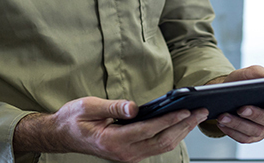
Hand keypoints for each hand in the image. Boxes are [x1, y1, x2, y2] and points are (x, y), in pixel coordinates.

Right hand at [14, 96, 207, 162]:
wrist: (63, 135)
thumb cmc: (74, 119)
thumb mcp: (89, 107)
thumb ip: (113, 107)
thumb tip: (134, 107)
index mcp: (113, 141)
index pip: (148, 130)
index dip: (169, 119)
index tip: (185, 110)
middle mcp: (124, 153)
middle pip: (162, 141)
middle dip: (184, 126)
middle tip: (201, 111)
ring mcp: (128, 156)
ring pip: (162, 146)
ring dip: (182, 132)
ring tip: (196, 117)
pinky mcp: (131, 154)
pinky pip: (156, 147)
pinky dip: (172, 135)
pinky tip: (181, 124)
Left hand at [208, 65, 263, 142]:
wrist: (228, 93)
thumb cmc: (244, 81)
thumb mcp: (252, 73)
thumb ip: (263, 74)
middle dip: (257, 115)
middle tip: (241, 109)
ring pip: (256, 131)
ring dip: (238, 124)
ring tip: (223, 116)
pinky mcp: (252, 137)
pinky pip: (244, 138)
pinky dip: (231, 131)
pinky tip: (221, 123)